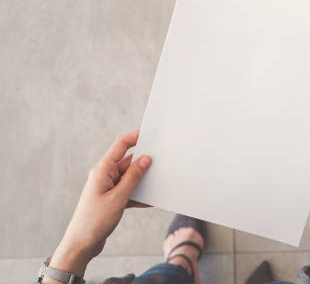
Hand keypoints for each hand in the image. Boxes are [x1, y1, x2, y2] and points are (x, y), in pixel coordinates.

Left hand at [45, 130, 150, 280]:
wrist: (82, 244)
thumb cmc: (94, 221)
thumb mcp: (118, 197)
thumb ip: (133, 177)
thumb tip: (145, 159)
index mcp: (102, 170)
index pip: (120, 146)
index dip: (135, 137)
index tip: (149, 132)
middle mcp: (104, 175)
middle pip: (128, 162)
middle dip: (144, 162)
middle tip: (160, 162)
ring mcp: (108, 187)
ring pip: (130, 177)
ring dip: (142, 181)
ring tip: (157, 183)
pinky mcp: (112, 198)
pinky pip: (129, 191)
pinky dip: (139, 195)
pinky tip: (150, 200)